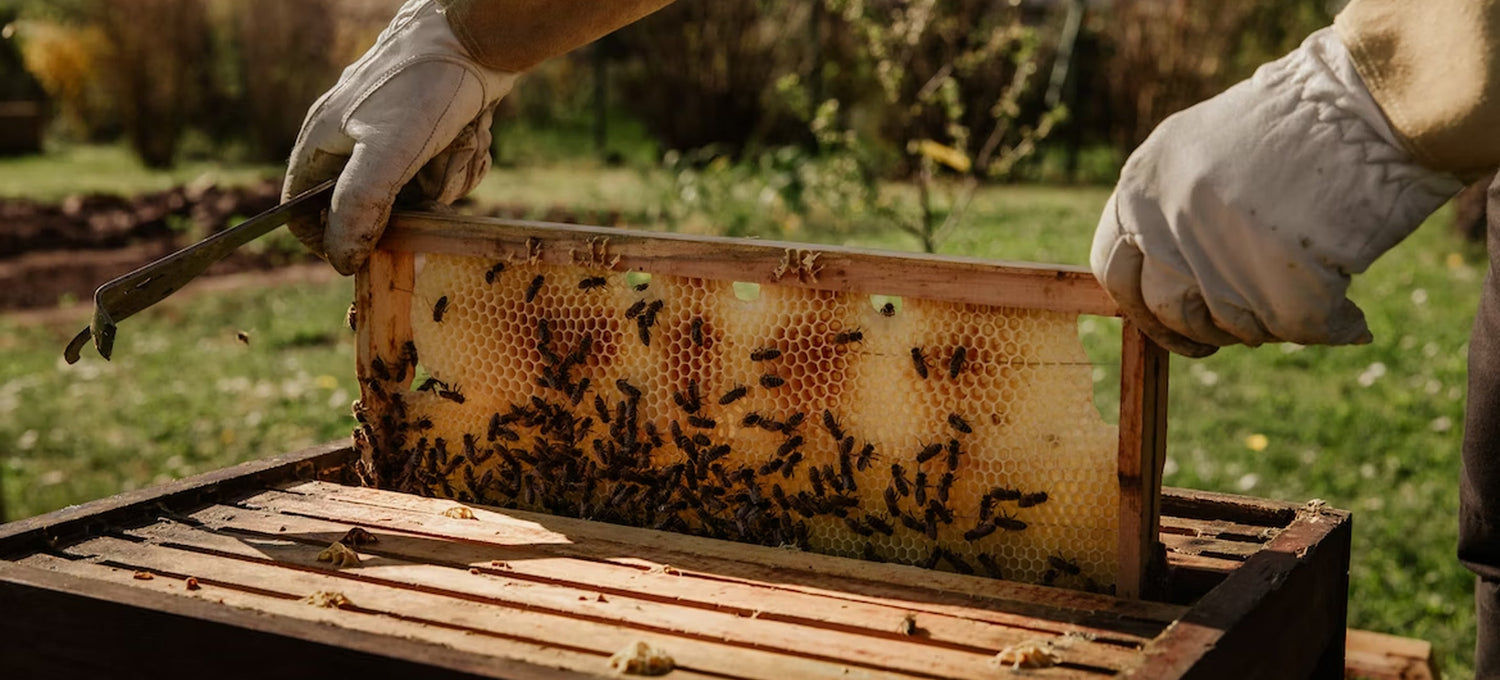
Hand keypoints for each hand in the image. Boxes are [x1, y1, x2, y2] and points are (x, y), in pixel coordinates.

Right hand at [284, 0, 516, 274]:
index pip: (299, 209)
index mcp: (321, 140)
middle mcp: (350, 138)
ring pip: (410, 193)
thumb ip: (358, 206)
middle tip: (427, 189)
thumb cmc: (424, 87)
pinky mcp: (427, 132)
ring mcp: (391, 135)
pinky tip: (469, 137)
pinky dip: (458, 163)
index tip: (359, 258)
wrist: (475, 39)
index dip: (324, 239)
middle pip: (365, 206)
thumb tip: (341, 256)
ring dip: (440, 181)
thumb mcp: (387, 153)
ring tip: (454, 148)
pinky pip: (439, 171)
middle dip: (402, 207)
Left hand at [1090, 28, 1462, 356]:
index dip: (1144, 307)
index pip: (1113, 269)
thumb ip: (1170, 211)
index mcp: (1141, 183)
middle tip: (1244, 326)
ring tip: (1310, 290)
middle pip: (1168, 308)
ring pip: (1232, 324)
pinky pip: (1295, 329)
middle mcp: (1166, 217)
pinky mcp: (1277, 279)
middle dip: (1205, 328)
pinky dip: (1330, 328)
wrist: (1371, 99)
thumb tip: (1165, 284)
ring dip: (1270, 322)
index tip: (1174, 322)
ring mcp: (1217, 249)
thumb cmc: (1299, 120)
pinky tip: (1350, 317)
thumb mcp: (1202, 147)